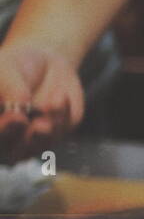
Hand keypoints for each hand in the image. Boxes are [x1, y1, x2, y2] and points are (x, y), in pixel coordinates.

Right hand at [0, 43, 83, 163]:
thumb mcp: (6, 69)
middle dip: (25, 141)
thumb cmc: (16, 66)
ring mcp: (31, 140)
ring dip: (48, 128)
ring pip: (38, 147)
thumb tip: (20, 107)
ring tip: (52, 103)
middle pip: (11, 155)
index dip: (3, 132)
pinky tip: (60, 95)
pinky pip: (60, 133)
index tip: (17, 117)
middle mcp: (6, 140)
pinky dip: (62, 115)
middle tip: (38, 124)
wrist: (45, 63)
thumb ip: (10, 90)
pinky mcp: (57, 135)